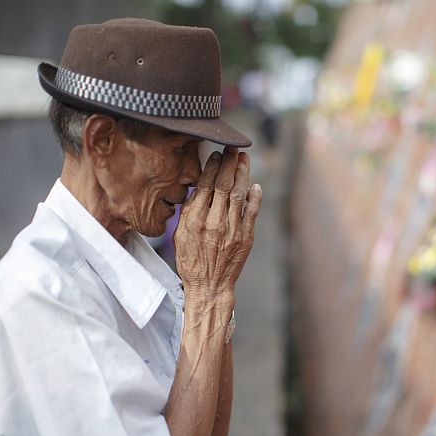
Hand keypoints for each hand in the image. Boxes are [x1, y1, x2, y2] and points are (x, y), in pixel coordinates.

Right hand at [174, 147, 261, 304]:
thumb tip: (197, 189)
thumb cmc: (191, 262)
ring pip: (239, 194)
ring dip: (242, 174)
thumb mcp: (180, 236)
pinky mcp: (246, 237)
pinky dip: (255, 197)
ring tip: (244, 159)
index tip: (217, 155)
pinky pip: (252, 212)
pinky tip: (255, 184)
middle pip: (223, 185)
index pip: (205, 186)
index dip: (212, 167)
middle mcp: (214, 222)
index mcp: (195, 220)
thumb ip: (188, 212)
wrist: (209, 287)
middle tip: (233, 148)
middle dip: (229, 163)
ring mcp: (232, 229)